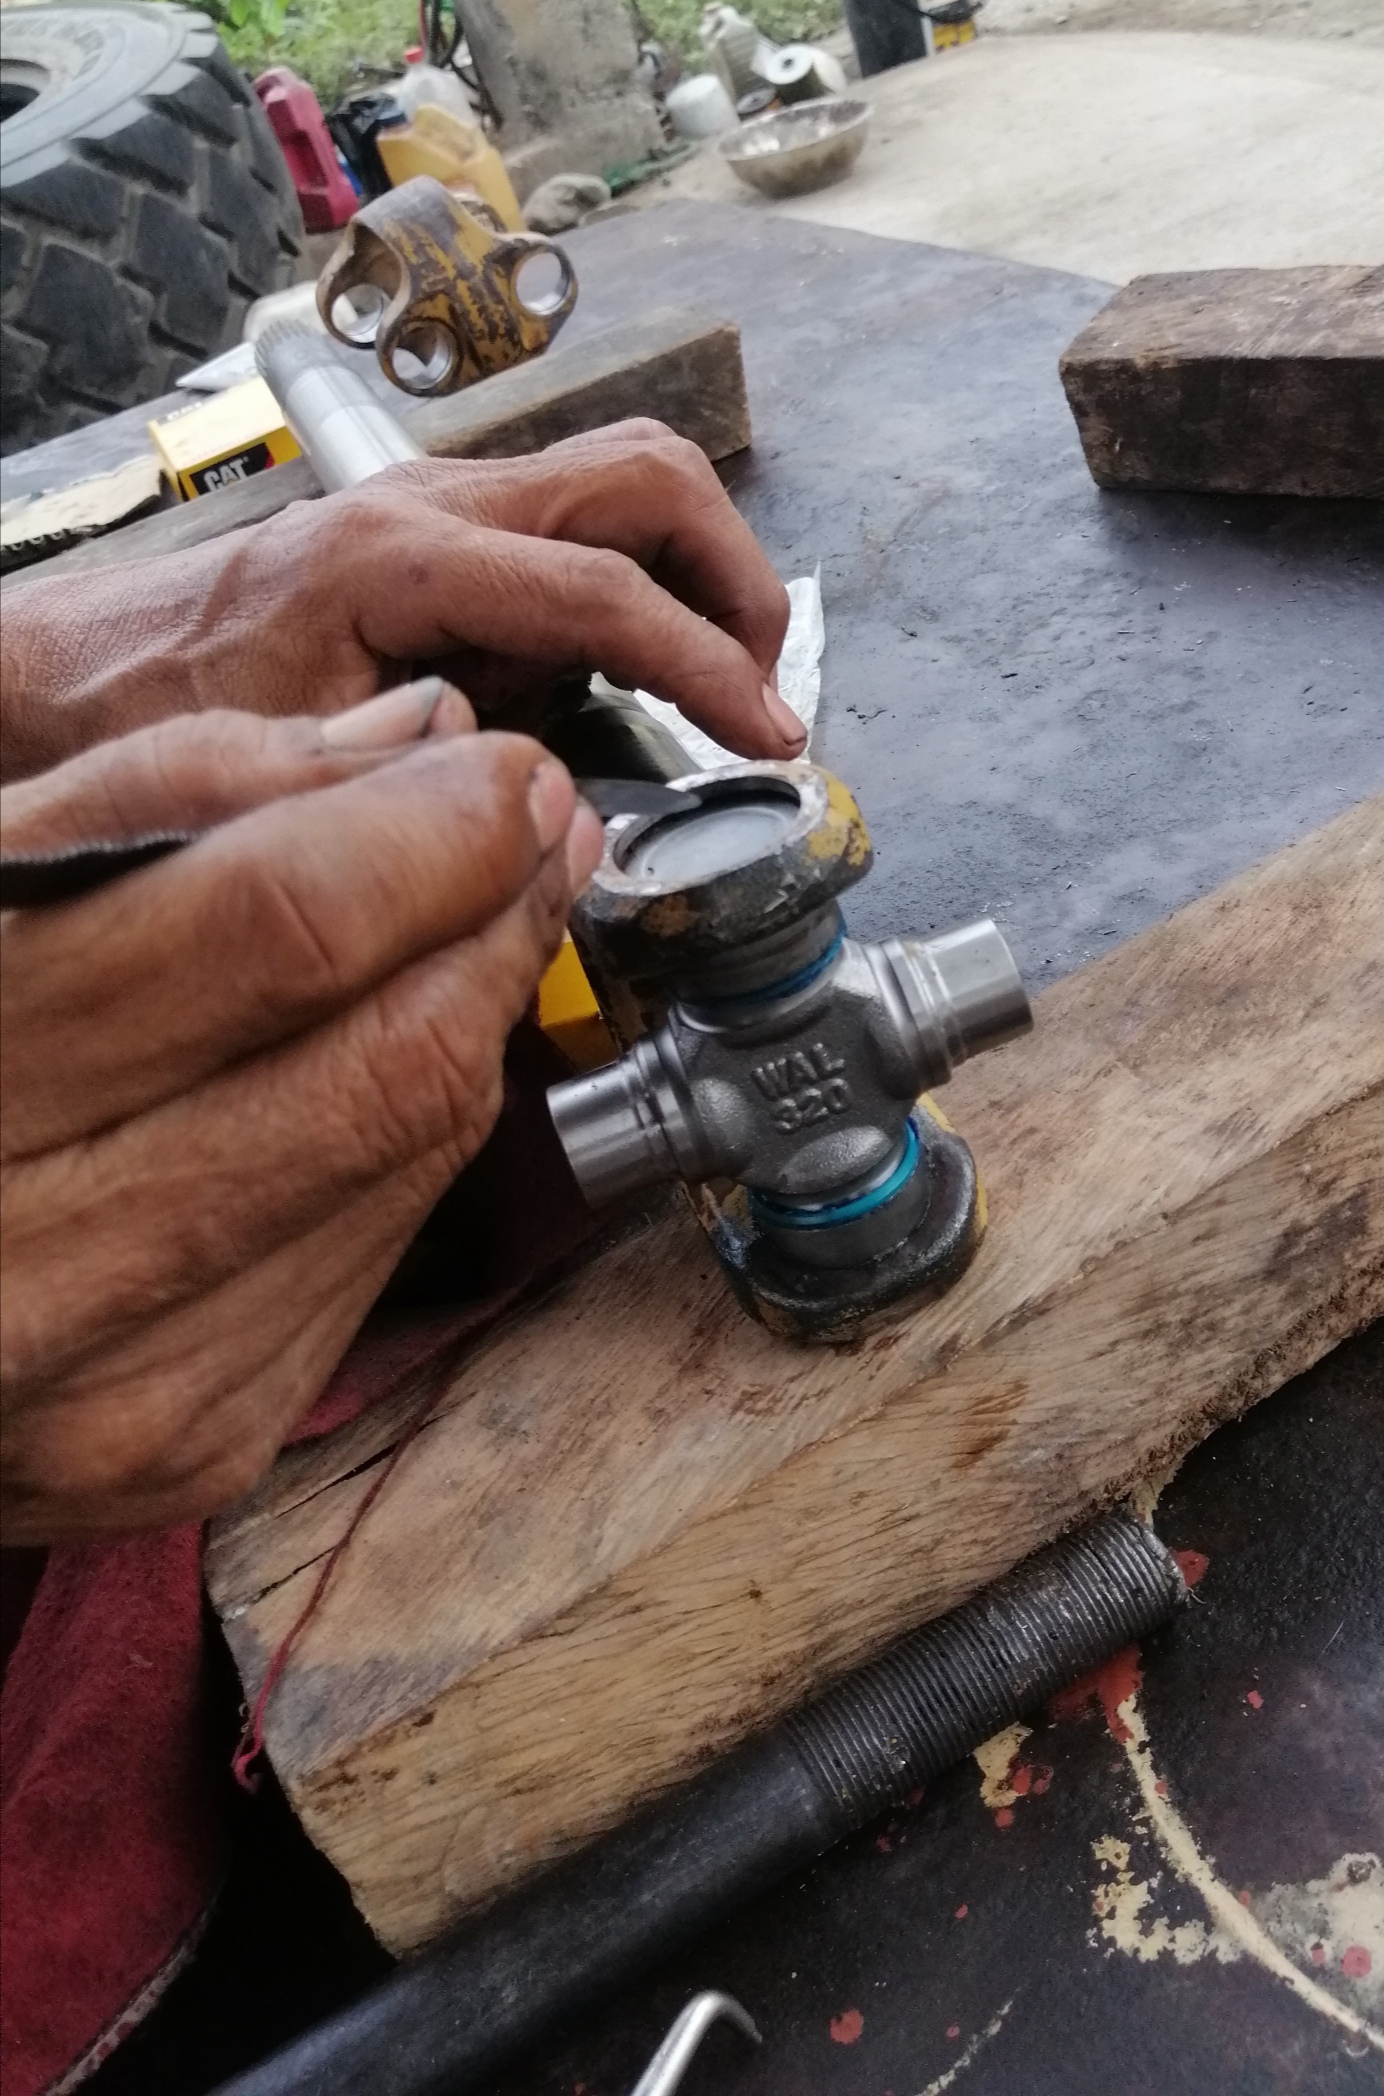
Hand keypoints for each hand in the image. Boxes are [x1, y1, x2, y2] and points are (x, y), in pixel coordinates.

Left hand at [0, 419, 800, 781]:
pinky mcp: (468, 535)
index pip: (603, 588)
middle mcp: (441, 504)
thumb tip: (540, 787)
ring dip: (710, 571)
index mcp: (401, 557)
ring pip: (637, 483)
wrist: (92, 660)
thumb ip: (414, 767)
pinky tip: (654, 674)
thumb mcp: (282, 758)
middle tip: (761, 695)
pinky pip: (599, 527)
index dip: (707, 664)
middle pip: (650, 478)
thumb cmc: (165, 705)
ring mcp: (458, 507)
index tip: (771, 737)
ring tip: (727, 685)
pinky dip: (662, 584)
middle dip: (737, 579)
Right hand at [0, 681, 603, 1539]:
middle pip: (394, 1059)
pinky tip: (391, 1053)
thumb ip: (173, 797)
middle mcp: (32, 1270)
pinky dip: (418, 1130)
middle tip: (534, 826)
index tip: (507, 768)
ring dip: (482, 1012)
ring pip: (424, 1150)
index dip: (439, 834)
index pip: (284, 931)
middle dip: (500, 916)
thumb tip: (421, 742)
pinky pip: (387, 1243)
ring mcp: (126, 1389)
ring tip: (485, 912)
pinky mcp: (199, 1441)